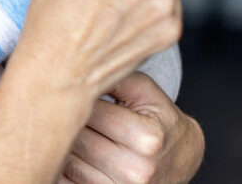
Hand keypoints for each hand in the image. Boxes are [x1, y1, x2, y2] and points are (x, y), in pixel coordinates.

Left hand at [58, 73, 203, 182]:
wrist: (180, 160)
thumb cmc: (158, 120)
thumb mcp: (146, 91)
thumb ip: (116, 77)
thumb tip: (76, 70)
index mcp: (149, 138)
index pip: (92, 110)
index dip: (78, 95)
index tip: (72, 87)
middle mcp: (137, 170)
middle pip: (77, 137)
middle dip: (67, 119)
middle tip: (62, 105)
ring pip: (68, 160)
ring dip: (63, 142)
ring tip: (68, 127)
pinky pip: (67, 180)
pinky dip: (62, 164)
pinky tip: (69, 149)